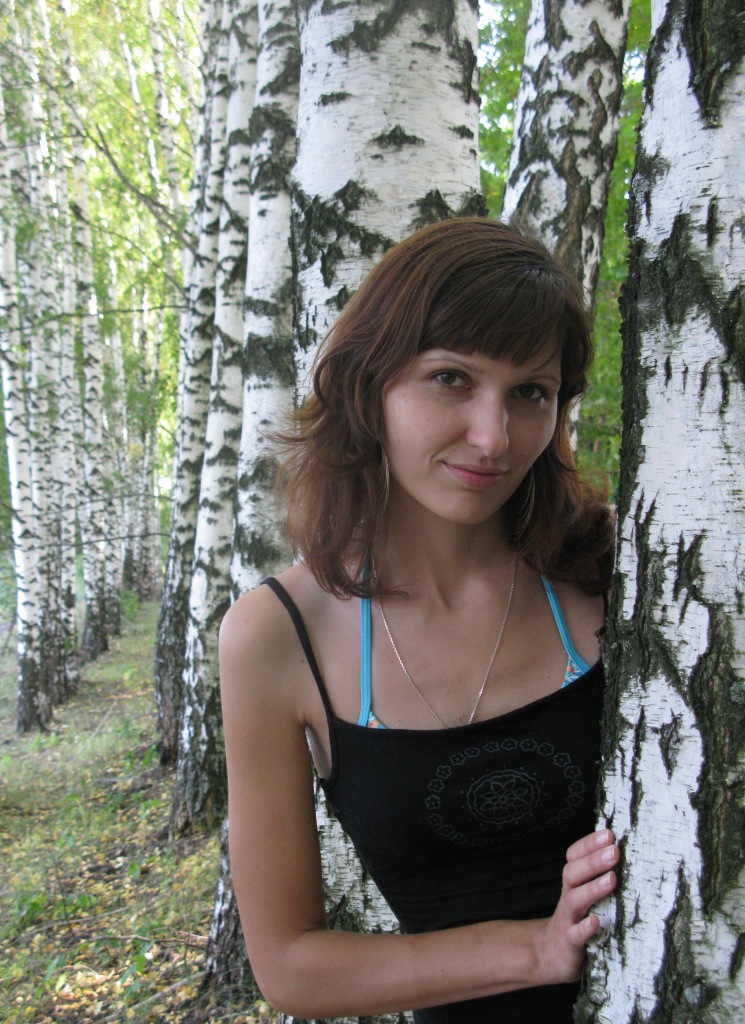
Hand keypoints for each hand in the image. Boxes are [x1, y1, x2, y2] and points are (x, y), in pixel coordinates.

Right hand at [532, 829, 617, 985]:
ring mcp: (567, 919)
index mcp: (572, 882)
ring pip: (575, 900)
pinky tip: (596, 921)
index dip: (589, 844)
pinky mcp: (570, 943)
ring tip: (612, 879)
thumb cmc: (577, 918)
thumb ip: (597, 875)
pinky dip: (584, 928)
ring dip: (592, 888)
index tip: (609, 834)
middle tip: (614, 851)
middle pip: (573, 873)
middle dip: (593, 861)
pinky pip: (575, 934)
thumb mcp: (583, 894)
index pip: (574, 856)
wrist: (551, 953)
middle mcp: (568, 896)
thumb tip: (621, 849)